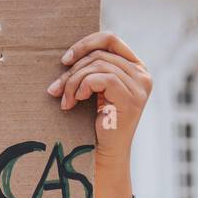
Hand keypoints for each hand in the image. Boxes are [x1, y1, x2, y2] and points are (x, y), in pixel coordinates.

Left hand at [48, 31, 151, 197]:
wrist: (103, 157)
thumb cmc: (94, 126)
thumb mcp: (94, 92)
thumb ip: (91, 71)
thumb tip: (68, 55)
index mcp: (135, 68)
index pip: (110, 39)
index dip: (85, 44)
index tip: (64, 60)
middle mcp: (142, 74)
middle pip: (99, 54)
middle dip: (72, 70)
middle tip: (55, 90)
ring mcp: (139, 86)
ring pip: (97, 65)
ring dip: (73, 82)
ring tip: (64, 101)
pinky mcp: (131, 99)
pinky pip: (101, 78)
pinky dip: (82, 87)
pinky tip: (74, 102)